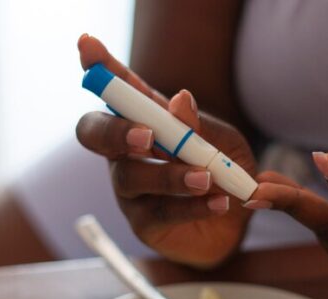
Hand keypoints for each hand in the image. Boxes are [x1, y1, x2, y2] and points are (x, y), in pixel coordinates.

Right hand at [75, 35, 256, 267]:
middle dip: (115, 130)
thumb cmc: (225, 173)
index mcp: (145, 121)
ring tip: (207, 178)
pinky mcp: (143, 223)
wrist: (239, 223)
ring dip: (169, 175)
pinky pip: (159, 212)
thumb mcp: (224, 143)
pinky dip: (190, 205)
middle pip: (94, 133)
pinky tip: (219, 203)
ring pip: (130, 176)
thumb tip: (180, 100)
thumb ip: (200, 125)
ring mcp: (130, 189)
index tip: (87, 45)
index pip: (118, 91)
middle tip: (147, 136)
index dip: (100, 69)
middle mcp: (127, 152)